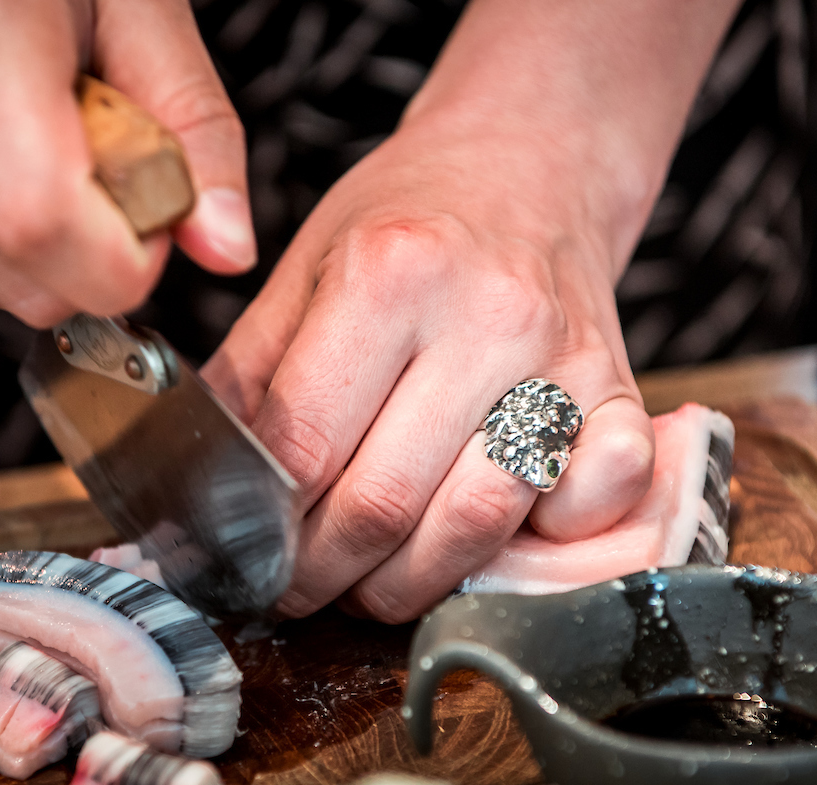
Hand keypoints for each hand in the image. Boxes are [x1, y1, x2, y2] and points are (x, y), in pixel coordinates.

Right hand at [0, 0, 254, 327]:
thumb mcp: (141, 7)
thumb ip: (196, 128)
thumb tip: (225, 246)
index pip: (46, 225)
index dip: (126, 257)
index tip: (152, 216)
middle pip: (29, 282)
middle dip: (95, 251)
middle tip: (92, 156)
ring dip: (38, 242)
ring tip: (25, 139)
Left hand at [204, 118, 655, 622]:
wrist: (529, 168)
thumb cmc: (409, 222)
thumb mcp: (305, 272)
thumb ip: (248, 380)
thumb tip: (195, 494)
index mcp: (389, 271)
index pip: (304, 446)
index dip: (261, 528)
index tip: (246, 557)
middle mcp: (487, 314)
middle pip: (384, 503)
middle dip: (323, 574)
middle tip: (300, 584)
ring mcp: (565, 358)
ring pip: (477, 525)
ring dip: (412, 582)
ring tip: (375, 574)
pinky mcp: (620, 392)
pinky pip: (590, 510)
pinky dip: (539, 548)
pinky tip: (492, 532)